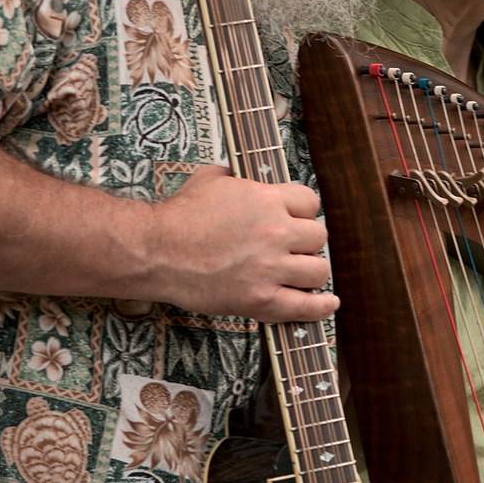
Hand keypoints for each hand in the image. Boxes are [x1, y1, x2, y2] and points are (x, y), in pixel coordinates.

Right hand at [152, 164, 338, 323]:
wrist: (156, 251)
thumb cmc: (178, 217)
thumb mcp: (210, 179)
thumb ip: (236, 176)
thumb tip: (241, 175)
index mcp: (266, 200)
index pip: (310, 202)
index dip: (303, 211)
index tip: (296, 220)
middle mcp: (275, 232)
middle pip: (319, 237)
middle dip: (307, 242)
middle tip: (293, 248)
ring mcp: (270, 267)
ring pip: (318, 270)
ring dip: (311, 271)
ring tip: (300, 273)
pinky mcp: (260, 299)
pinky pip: (305, 306)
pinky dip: (320, 307)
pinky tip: (327, 303)